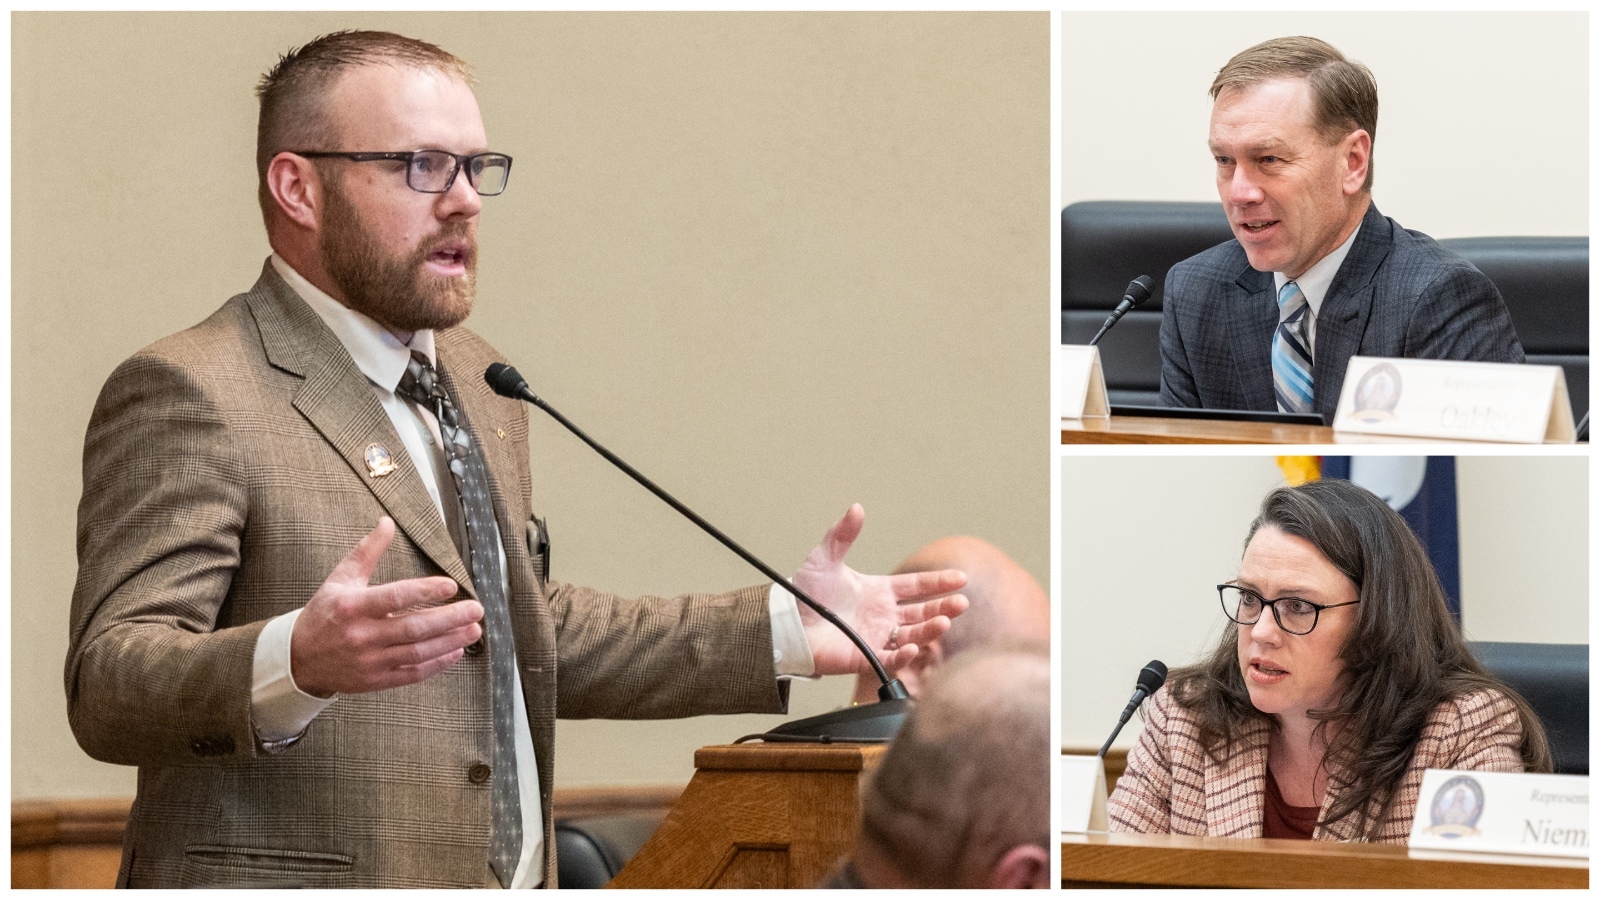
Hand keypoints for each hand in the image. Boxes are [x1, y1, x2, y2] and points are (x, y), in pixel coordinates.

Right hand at [291, 517, 483, 697]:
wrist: (298, 658)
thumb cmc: (324, 614)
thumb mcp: (340, 578)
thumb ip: (367, 551)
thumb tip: (387, 522)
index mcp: (352, 607)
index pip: (394, 597)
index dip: (425, 591)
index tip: (451, 586)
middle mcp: (361, 636)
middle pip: (413, 628)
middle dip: (449, 619)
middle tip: (476, 609)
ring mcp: (369, 661)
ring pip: (417, 652)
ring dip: (449, 641)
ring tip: (473, 629)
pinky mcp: (375, 680)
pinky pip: (411, 674)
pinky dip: (436, 664)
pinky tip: (455, 651)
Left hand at [791, 504, 967, 676]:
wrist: (786, 624)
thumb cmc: (804, 594)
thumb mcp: (824, 559)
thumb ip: (842, 535)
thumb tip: (856, 508)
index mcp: (879, 591)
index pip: (916, 586)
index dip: (938, 582)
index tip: (960, 578)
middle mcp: (883, 615)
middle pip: (922, 611)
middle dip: (943, 606)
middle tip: (961, 602)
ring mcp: (877, 637)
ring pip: (913, 635)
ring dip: (930, 629)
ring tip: (945, 621)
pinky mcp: (866, 657)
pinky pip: (890, 658)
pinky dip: (903, 654)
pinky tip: (912, 646)